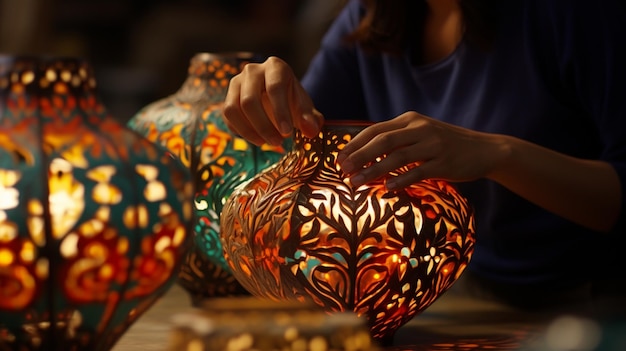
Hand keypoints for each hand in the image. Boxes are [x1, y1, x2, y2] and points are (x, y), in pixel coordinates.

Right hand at [223, 56, 323, 145]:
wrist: (277, 99)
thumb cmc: (292, 101)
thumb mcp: (304, 108)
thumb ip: (310, 118)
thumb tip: (311, 130)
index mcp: (275, 67)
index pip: (275, 88)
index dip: (280, 112)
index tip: (287, 133)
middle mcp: (252, 71)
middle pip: (250, 100)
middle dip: (263, 126)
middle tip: (277, 142)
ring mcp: (236, 82)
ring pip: (233, 108)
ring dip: (249, 131)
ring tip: (266, 143)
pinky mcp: (227, 97)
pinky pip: (227, 116)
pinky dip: (240, 131)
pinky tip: (256, 138)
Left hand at [337, 111, 509, 188]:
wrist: (484, 149)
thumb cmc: (445, 145)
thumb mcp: (420, 134)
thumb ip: (396, 139)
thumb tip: (364, 153)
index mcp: (410, 120)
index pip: (375, 129)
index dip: (355, 144)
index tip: (339, 157)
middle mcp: (420, 129)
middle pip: (383, 140)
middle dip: (359, 156)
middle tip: (342, 170)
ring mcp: (434, 145)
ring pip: (397, 156)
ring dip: (374, 170)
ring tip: (356, 182)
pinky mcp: (445, 163)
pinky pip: (419, 171)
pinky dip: (401, 179)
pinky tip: (386, 188)